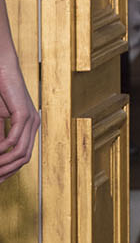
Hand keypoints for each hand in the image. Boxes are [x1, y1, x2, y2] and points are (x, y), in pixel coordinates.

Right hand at [0, 66, 40, 182]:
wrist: (3, 71)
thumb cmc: (0, 92)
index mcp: (29, 127)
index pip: (23, 158)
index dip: (9, 171)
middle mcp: (34, 125)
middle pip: (24, 159)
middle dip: (6, 171)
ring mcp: (31, 120)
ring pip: (20, 152)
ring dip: (4, 162)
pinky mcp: (24, 113)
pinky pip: (14, 138)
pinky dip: (2, 147)